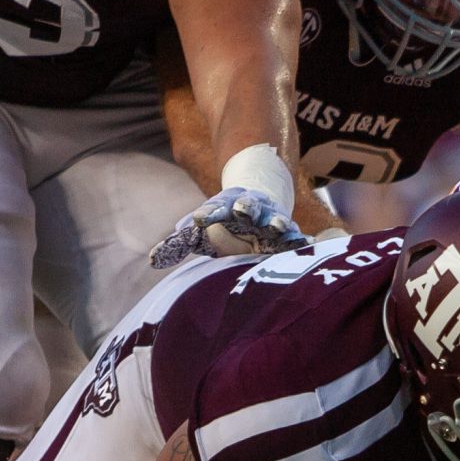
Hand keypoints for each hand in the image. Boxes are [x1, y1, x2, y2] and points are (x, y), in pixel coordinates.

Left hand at [150, 187, 307, 269]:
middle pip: (247, 206)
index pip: (215, 207)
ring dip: (276, 222)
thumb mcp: (202, 232)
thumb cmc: (225, 223)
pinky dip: (299, 240)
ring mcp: (270, 218)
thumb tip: (153, 259)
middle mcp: (250, 209)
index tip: (199, 219)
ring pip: (274, 218)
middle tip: (240, 210)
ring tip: (278, 227)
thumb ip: (180, 244)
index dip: (208, 213)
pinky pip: (294, 236)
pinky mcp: (287, 232)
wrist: (260, 201)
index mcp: (225, 207)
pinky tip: (306, 245)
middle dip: (244, 208)